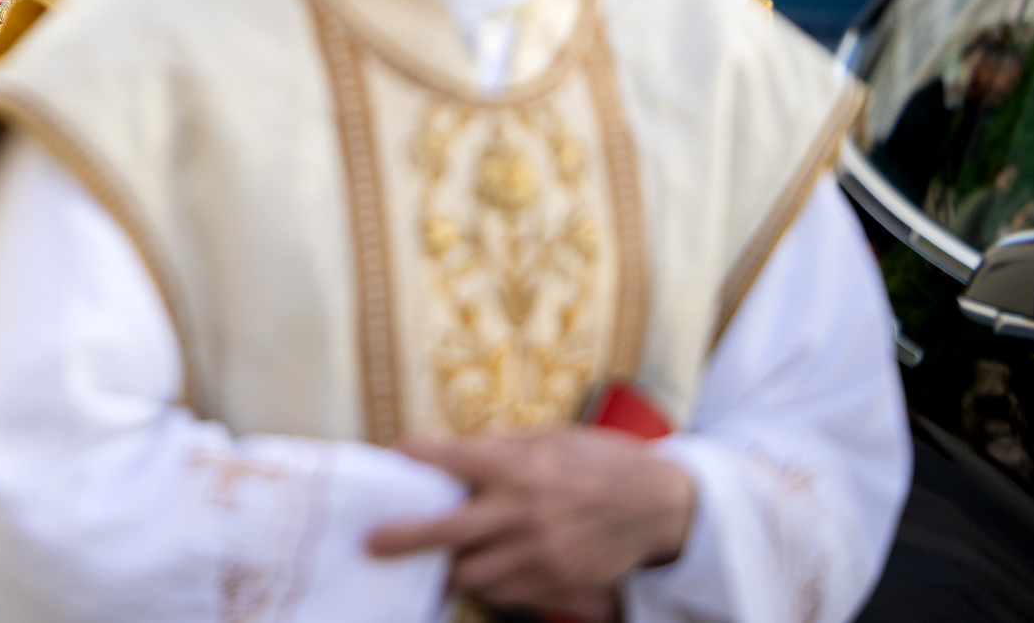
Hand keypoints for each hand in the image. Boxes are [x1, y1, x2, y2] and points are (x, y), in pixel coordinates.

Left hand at [365, 428, 696, 618]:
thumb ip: (504, 447)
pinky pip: (507, 595)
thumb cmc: (604, 462)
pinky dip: (489, 585)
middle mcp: (525, 512)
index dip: (421, 456)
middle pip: (448, 532)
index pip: (456, 460)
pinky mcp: (559, 583)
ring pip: (472, 574)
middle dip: (403, 538)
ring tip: (432, 562)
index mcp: (522, 467)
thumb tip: (458, 453)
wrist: (661, 507)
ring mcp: (541, 554)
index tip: (398, 453)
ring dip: (450, 568)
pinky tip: (479, 573)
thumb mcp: (554, 437)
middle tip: (372, 542)